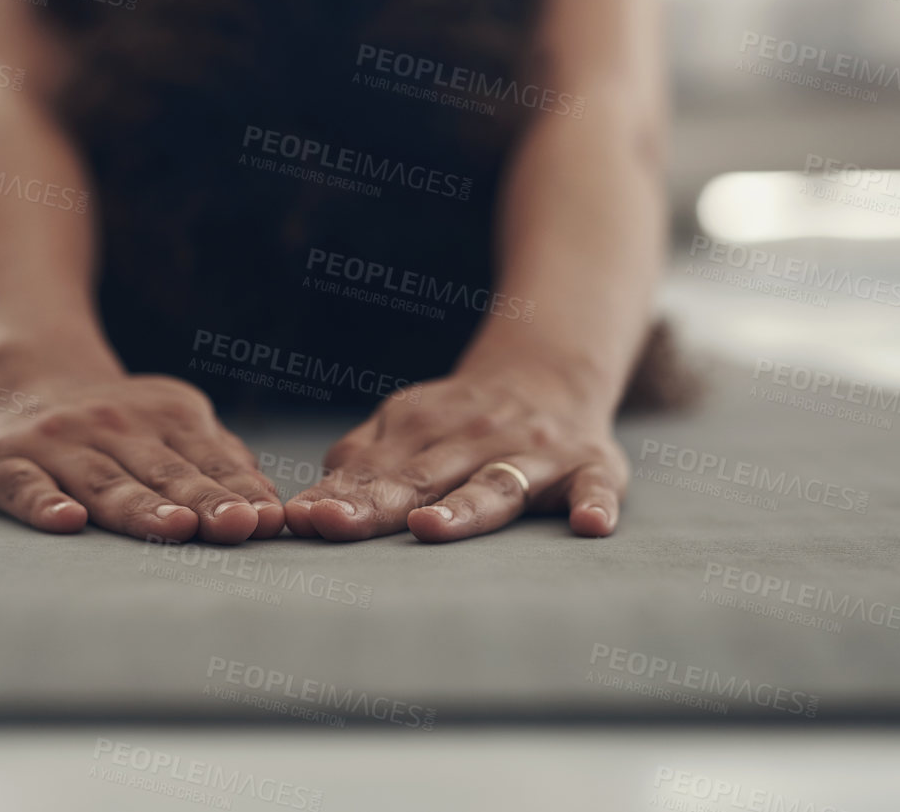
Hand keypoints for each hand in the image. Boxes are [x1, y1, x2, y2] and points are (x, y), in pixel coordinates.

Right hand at [0, 373, 285, 542]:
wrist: (23, 376)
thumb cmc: (118, 422)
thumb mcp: (173, 422)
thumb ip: (218, 459)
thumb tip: (270, 502)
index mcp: (166, 417)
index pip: (208, 461)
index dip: (240, 491)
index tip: (269, 520)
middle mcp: (113, 426)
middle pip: (163, 473)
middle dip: (203, 502)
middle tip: (237, 527)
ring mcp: (58, 443)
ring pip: (105, 482)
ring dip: (141, 508)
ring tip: (176, 529)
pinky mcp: (4, 463)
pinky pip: (26, 485)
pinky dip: (45, 503)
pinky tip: (67, 521)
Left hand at [283, 361, 628, 542]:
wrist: (553, 371)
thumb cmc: (465, 418)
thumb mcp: (409, 424)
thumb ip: (364, 459)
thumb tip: (311, 500)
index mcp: (423, 431)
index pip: (375, 473)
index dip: (339, 497)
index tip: (304, 519)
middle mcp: (475, 440)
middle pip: (421, 480)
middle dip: (377, 505)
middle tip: (334, 525)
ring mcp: (534, 455)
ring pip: (495, 485)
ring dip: (464, 509)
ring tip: (430, 529)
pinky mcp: (589, 467)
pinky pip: (594, 488)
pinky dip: (595, 504)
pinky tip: (589, 525)